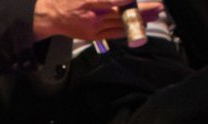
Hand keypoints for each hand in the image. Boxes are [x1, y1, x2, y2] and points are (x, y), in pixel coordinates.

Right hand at [34, 0, 163, 40]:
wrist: (50, 17)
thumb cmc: (66, 1)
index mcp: (87, 1)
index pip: (110, 0)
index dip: (125, 0)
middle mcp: (92, 17)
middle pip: (121, 13)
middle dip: (142, 10)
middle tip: (157, 7)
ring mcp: (93, 28)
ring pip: (120, 24)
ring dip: (139, 20)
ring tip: (154, 16)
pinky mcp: (93, 36)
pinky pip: (114, 34)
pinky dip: (128, 30)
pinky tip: (139, 27)